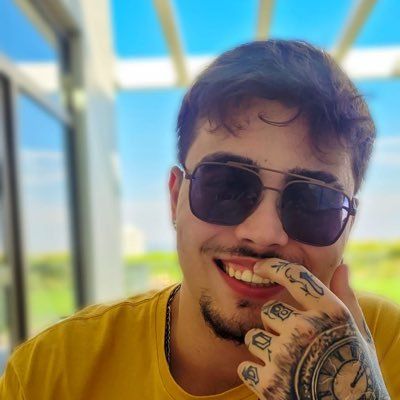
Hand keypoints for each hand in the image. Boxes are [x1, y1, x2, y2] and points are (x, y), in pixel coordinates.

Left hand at [236, 259, 389, 399]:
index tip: (260, 265)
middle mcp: (305, 330)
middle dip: (275, 325)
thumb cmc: (357, 371)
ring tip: (286, 364)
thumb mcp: (358, 332)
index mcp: (329, 314)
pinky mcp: (269, 384)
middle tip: (293, 344)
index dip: (273, 266)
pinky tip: (277, 381)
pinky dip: (256, 374)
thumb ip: (347, 297)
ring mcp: (285, 356)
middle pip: (268, 311)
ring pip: (253, 337)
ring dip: (264, 349)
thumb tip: (342, 266)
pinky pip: (245, 365)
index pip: (294, 276)